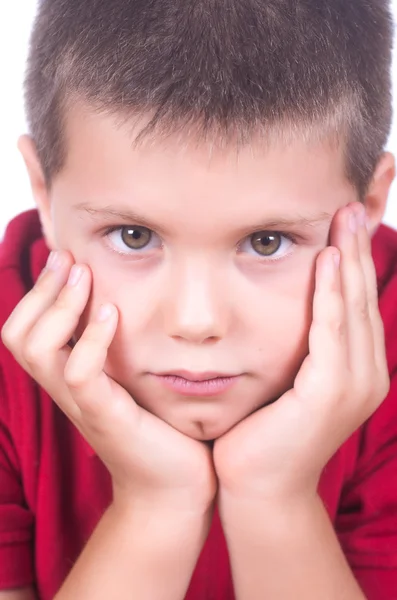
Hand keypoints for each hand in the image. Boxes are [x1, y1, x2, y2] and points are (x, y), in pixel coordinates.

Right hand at [1, 252, 216, 512]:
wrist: (174, 487)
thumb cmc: (160, 428)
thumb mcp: (133, 379)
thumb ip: (121, 348)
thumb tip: (129, 304)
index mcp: (68, 378)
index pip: (25, 329)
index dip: (38, 291)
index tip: (66, 257)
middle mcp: (65, 390)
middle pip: (18, 335)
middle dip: (41, 290)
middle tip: (69, 260)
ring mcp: (82, 404)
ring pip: (37, 349)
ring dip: (59, 306)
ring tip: (84, 277)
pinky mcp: (106, 416)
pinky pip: (80, 373)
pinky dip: (90, 339)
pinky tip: (112, 314)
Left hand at [214, 203, 389, 500]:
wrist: (258, 487)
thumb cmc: (264, 433)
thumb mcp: (287, 382)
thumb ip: (300, 348)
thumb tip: (289, 310)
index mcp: (356, 371)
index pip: (355, 305)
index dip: (353, 262)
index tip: (345, 222)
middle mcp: (366, 374)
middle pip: (360, 299)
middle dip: (357, 249)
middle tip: (352, 205)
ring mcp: (354, 384)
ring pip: (351, 308)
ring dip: (349, 260)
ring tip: (345, 217)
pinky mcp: (331, 392)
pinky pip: (332, 329)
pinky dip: (331, 293)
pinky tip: (328, 259)